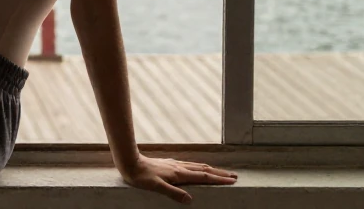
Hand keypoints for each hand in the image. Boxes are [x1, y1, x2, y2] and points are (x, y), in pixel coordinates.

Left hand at [118, 154, 237, 203]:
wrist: (130, 162)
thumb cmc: (142, 177)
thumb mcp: (156, 187)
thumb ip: (173, 193)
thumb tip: (190, 200)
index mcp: (179, 174)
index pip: (204, 177)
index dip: (218, 179)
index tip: (232, 180)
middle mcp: (180, 167)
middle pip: (205, 170)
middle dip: (220, 173)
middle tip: (234, 176)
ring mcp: (175, 164)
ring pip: (198, 166)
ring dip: (211, 170)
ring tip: (221, 172)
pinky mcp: (170, 163)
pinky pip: (190, 165)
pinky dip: (200, 167)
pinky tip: (198, 169)